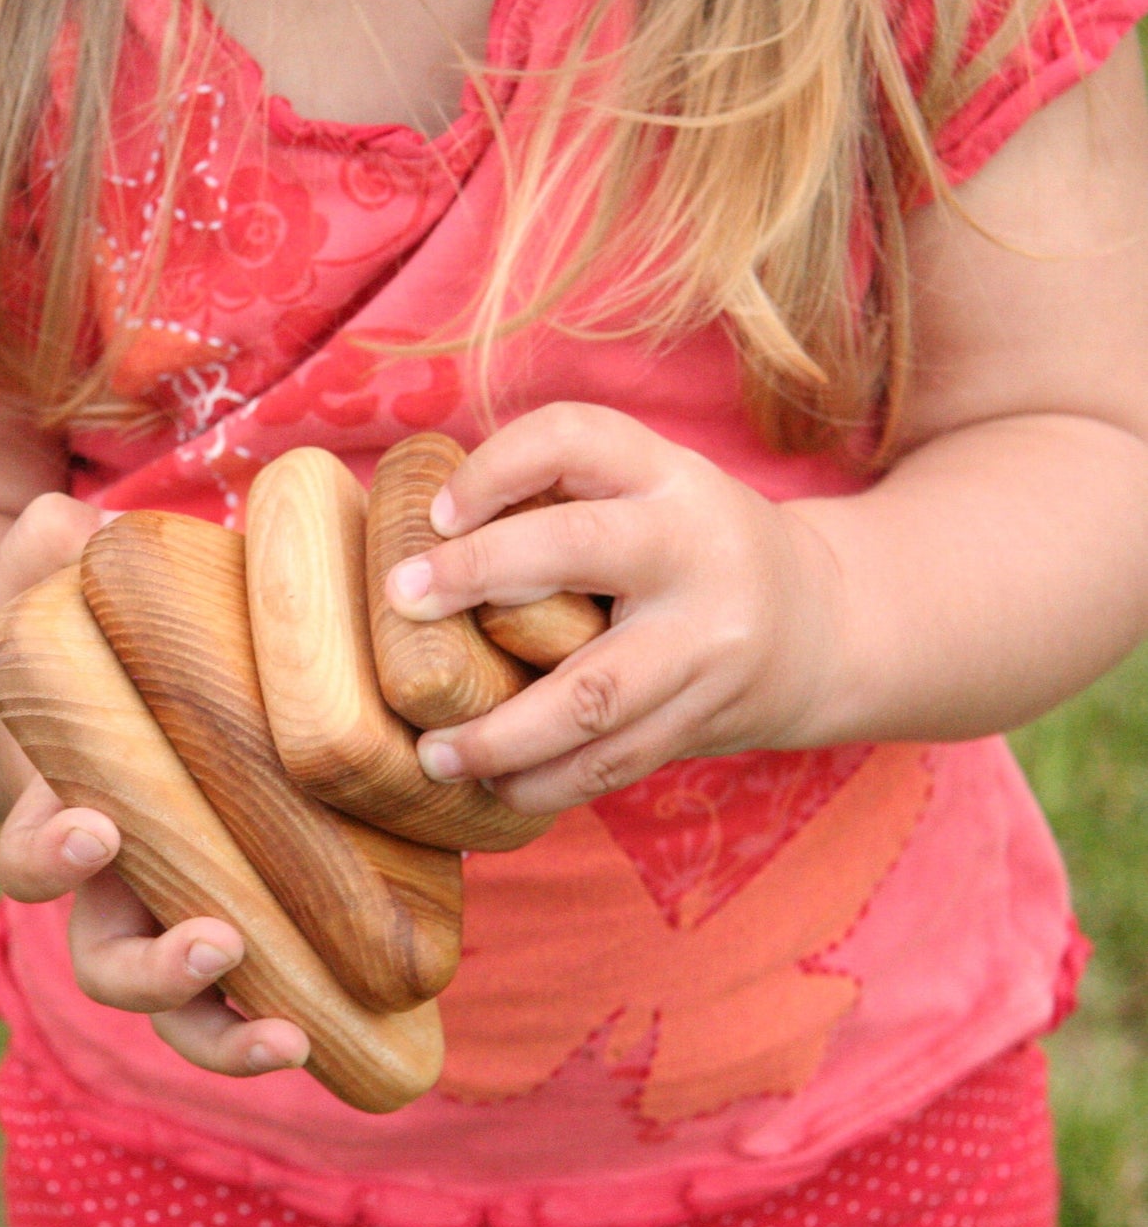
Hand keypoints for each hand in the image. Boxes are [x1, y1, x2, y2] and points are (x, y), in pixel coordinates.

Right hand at [0, 494, 310, 1077]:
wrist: (131, 705)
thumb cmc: (92, 656)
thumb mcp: (54, 602)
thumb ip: (40, 562)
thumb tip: (61, 522)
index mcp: (68, 814)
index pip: (32, 856)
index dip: (51, 858)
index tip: (93, 829)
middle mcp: (121, 889)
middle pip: (109, 963)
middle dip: (154, 970)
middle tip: (216, 938)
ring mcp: (184, 915)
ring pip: (184, 1009)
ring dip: (223, 1028)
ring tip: (286, 1029)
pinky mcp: (262, 919)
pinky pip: (260, 994)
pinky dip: (283, 1020)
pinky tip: (330, 1024)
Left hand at [385, 404, 845, 814]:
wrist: (826, 624)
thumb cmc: (695, 548)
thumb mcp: (650, 491)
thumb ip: (562, 496)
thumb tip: (425, 531)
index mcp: (667, 477)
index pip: (574, 438)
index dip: (495, 466)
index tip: (436, 515)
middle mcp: (692, 548)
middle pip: (577, 549)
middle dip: (477, 574)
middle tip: (401, 605)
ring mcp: (706, 642)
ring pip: (592, 693)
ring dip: (500, 732)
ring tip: (433, 754)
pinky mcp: (706, 717)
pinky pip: (615, 761)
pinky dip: (547, 783)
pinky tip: (495, 789)